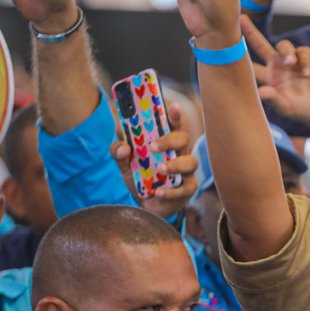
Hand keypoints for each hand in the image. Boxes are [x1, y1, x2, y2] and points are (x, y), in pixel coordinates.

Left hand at [111, 103, 198, 218]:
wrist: (144, 203)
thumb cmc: (139, 177)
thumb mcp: (124, 163)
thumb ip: (118, 152)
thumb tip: (123, 147)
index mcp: (166, 142)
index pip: (173, 124)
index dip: (175, 115)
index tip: (172, 106)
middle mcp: (180, 153)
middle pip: (184, 139)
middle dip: (169, 141)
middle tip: (153, 146)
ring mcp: (186, 171)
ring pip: (191, 162)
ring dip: (175, 165)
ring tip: (160, 169)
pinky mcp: (187, 189)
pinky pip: (185, 189)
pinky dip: (171, 191)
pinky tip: (159, 193)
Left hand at [241, 15, 309, 130]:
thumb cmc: (302, 110)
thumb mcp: (286, 107)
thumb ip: (274, 99)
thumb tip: (260, 92)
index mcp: (268, 77)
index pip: (251, 64)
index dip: (239, 55)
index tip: (224, 44)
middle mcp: (277, 66)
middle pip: (261, 45)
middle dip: (251, 32)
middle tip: (241, 19)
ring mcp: (293, 61)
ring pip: (283, 45)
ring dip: (286, 52)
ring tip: (291, 64)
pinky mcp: (308, 58)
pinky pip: (303, 52)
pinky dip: (305, 62)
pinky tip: (308, 74)